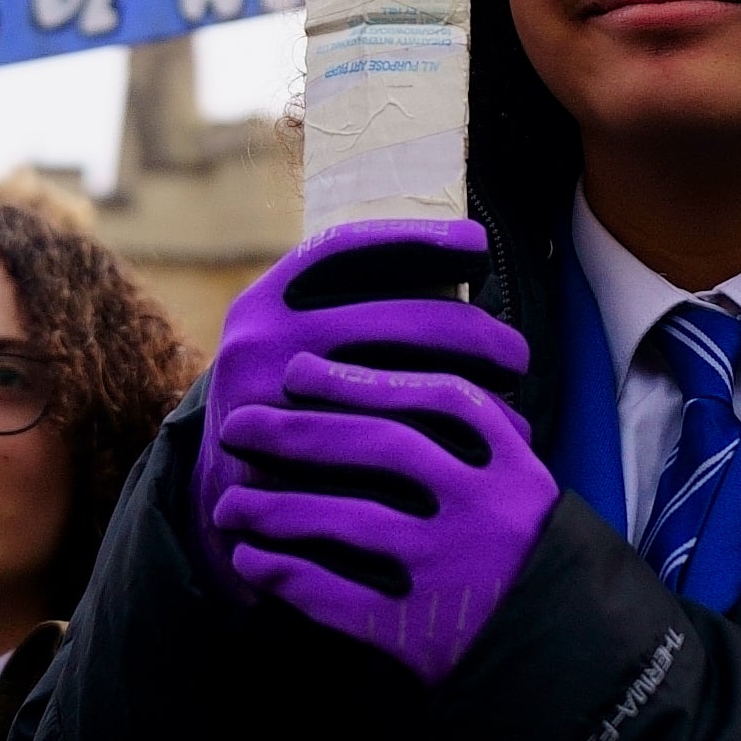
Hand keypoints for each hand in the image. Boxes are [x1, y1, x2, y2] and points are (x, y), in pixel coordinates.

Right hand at [196, 223, 523, 604]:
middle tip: (516, 353)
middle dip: (477, 333)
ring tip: (513, 400)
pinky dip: (463, 449)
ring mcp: (281, 417)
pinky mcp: (306, 479)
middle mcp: (263, 351)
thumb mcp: (285, 341)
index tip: (476, 245)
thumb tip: (450, 259)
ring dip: (481, 394)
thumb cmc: (284, 404)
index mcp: (262, 306)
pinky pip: (409, 459)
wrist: (224, 501)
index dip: (418, 240)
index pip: (346, 252)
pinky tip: (495, 446)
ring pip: (414, 393)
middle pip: (400, 323)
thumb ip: (339, 307)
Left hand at [207, 355, 558, 683]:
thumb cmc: (532, 574)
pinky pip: (341, 597)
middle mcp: (488, 513)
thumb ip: (479, 450)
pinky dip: (288, 576)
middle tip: (238, 425)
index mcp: (516, 470)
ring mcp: (457, 573)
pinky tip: (252, 563)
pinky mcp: (429, 635)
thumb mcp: (528, 500)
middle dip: (298, 430)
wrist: (575, 676)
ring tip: (227, 507)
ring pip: (350, 520)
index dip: (361, 379)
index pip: (435, 400)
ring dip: (276, 509)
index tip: (298, 370)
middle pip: (381, 448)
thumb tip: (384, 387)